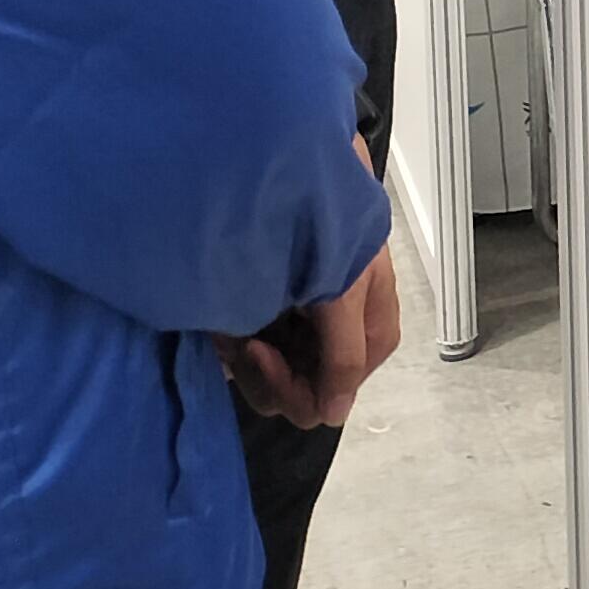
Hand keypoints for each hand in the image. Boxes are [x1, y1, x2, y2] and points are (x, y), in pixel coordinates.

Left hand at [222, 184, 398, 428]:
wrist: (298, 172)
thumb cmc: (332, 225)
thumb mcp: (345, 289)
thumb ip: (343, 356)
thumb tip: (335, 416)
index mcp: (366, 328)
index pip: (342, 384)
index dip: (304, 386)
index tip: (265, 356)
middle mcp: (334, 332)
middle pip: (304, 384)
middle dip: (267, 370)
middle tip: (242, 339)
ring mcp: (302, 322)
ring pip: (272, 371)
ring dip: (244, 355)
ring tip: (227, 323)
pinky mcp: (271, 312)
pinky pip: (251, 349)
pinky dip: (232, 339)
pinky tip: (221, 318)